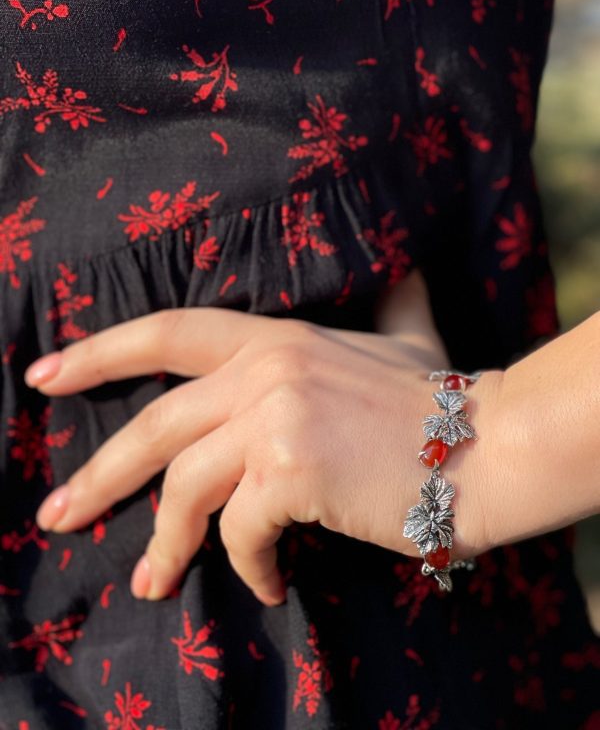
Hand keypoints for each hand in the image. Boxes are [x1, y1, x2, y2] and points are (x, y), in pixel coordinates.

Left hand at [26, 274, 503, 606]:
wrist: (490, 446)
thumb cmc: (443, 400)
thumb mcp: (407, 341)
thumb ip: (393, 304)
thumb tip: (408, 266)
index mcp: (277, 340)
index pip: (169, 333)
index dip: (100, 352)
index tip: (45, 378)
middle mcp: (266, 370)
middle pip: (154, 425)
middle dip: (100, 474)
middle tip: (58, 513)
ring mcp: (275, 417)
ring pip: (186, 487)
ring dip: (166, 542)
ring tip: (152, 582)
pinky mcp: (292, 471)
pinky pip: (243, 531)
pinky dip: (249, 565)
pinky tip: (271, 579)